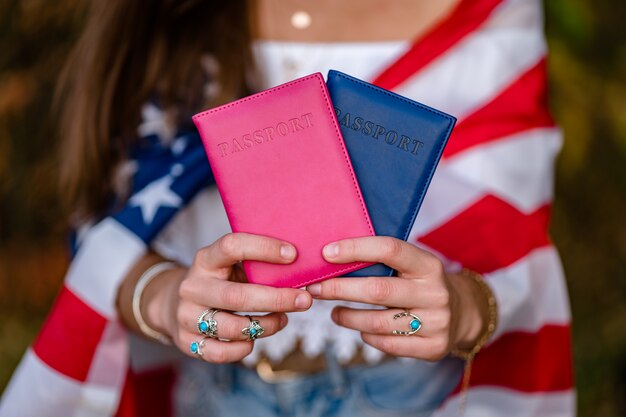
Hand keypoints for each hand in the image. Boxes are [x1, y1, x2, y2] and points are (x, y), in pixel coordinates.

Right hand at [145, 233, 312, 362]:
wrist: (176, 303)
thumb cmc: (220, 281)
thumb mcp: (232, 265)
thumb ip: (257, 267)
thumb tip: (300, 270)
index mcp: (205, 259)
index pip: (232, 246)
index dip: (264, 249)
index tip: (292, 255)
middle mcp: (193, 287)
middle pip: (237, 296)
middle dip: (276, 299)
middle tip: (304, 299)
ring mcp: (187, 316)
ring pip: (233, 328)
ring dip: (266, 326)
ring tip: (283, 319)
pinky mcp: (187, 342)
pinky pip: (222, 353)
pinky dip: (245, 348)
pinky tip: (256, 338)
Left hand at [306, 237, 486, 360]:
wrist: (462, 313)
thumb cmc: (421, 283)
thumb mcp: (412, 265)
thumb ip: (382, 260)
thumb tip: (331, 256)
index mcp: (429, 264)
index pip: (390, 250)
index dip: (356, 249)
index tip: (326, 253)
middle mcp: (435, 292)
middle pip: (377, 290)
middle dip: (339, 288)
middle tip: (314, 288)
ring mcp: (436, 322)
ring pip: (378, 322)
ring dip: (347, 317)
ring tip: (333, 312)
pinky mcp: (433, 348)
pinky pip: (388, 344)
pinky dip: (367, 336)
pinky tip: (359, 329)